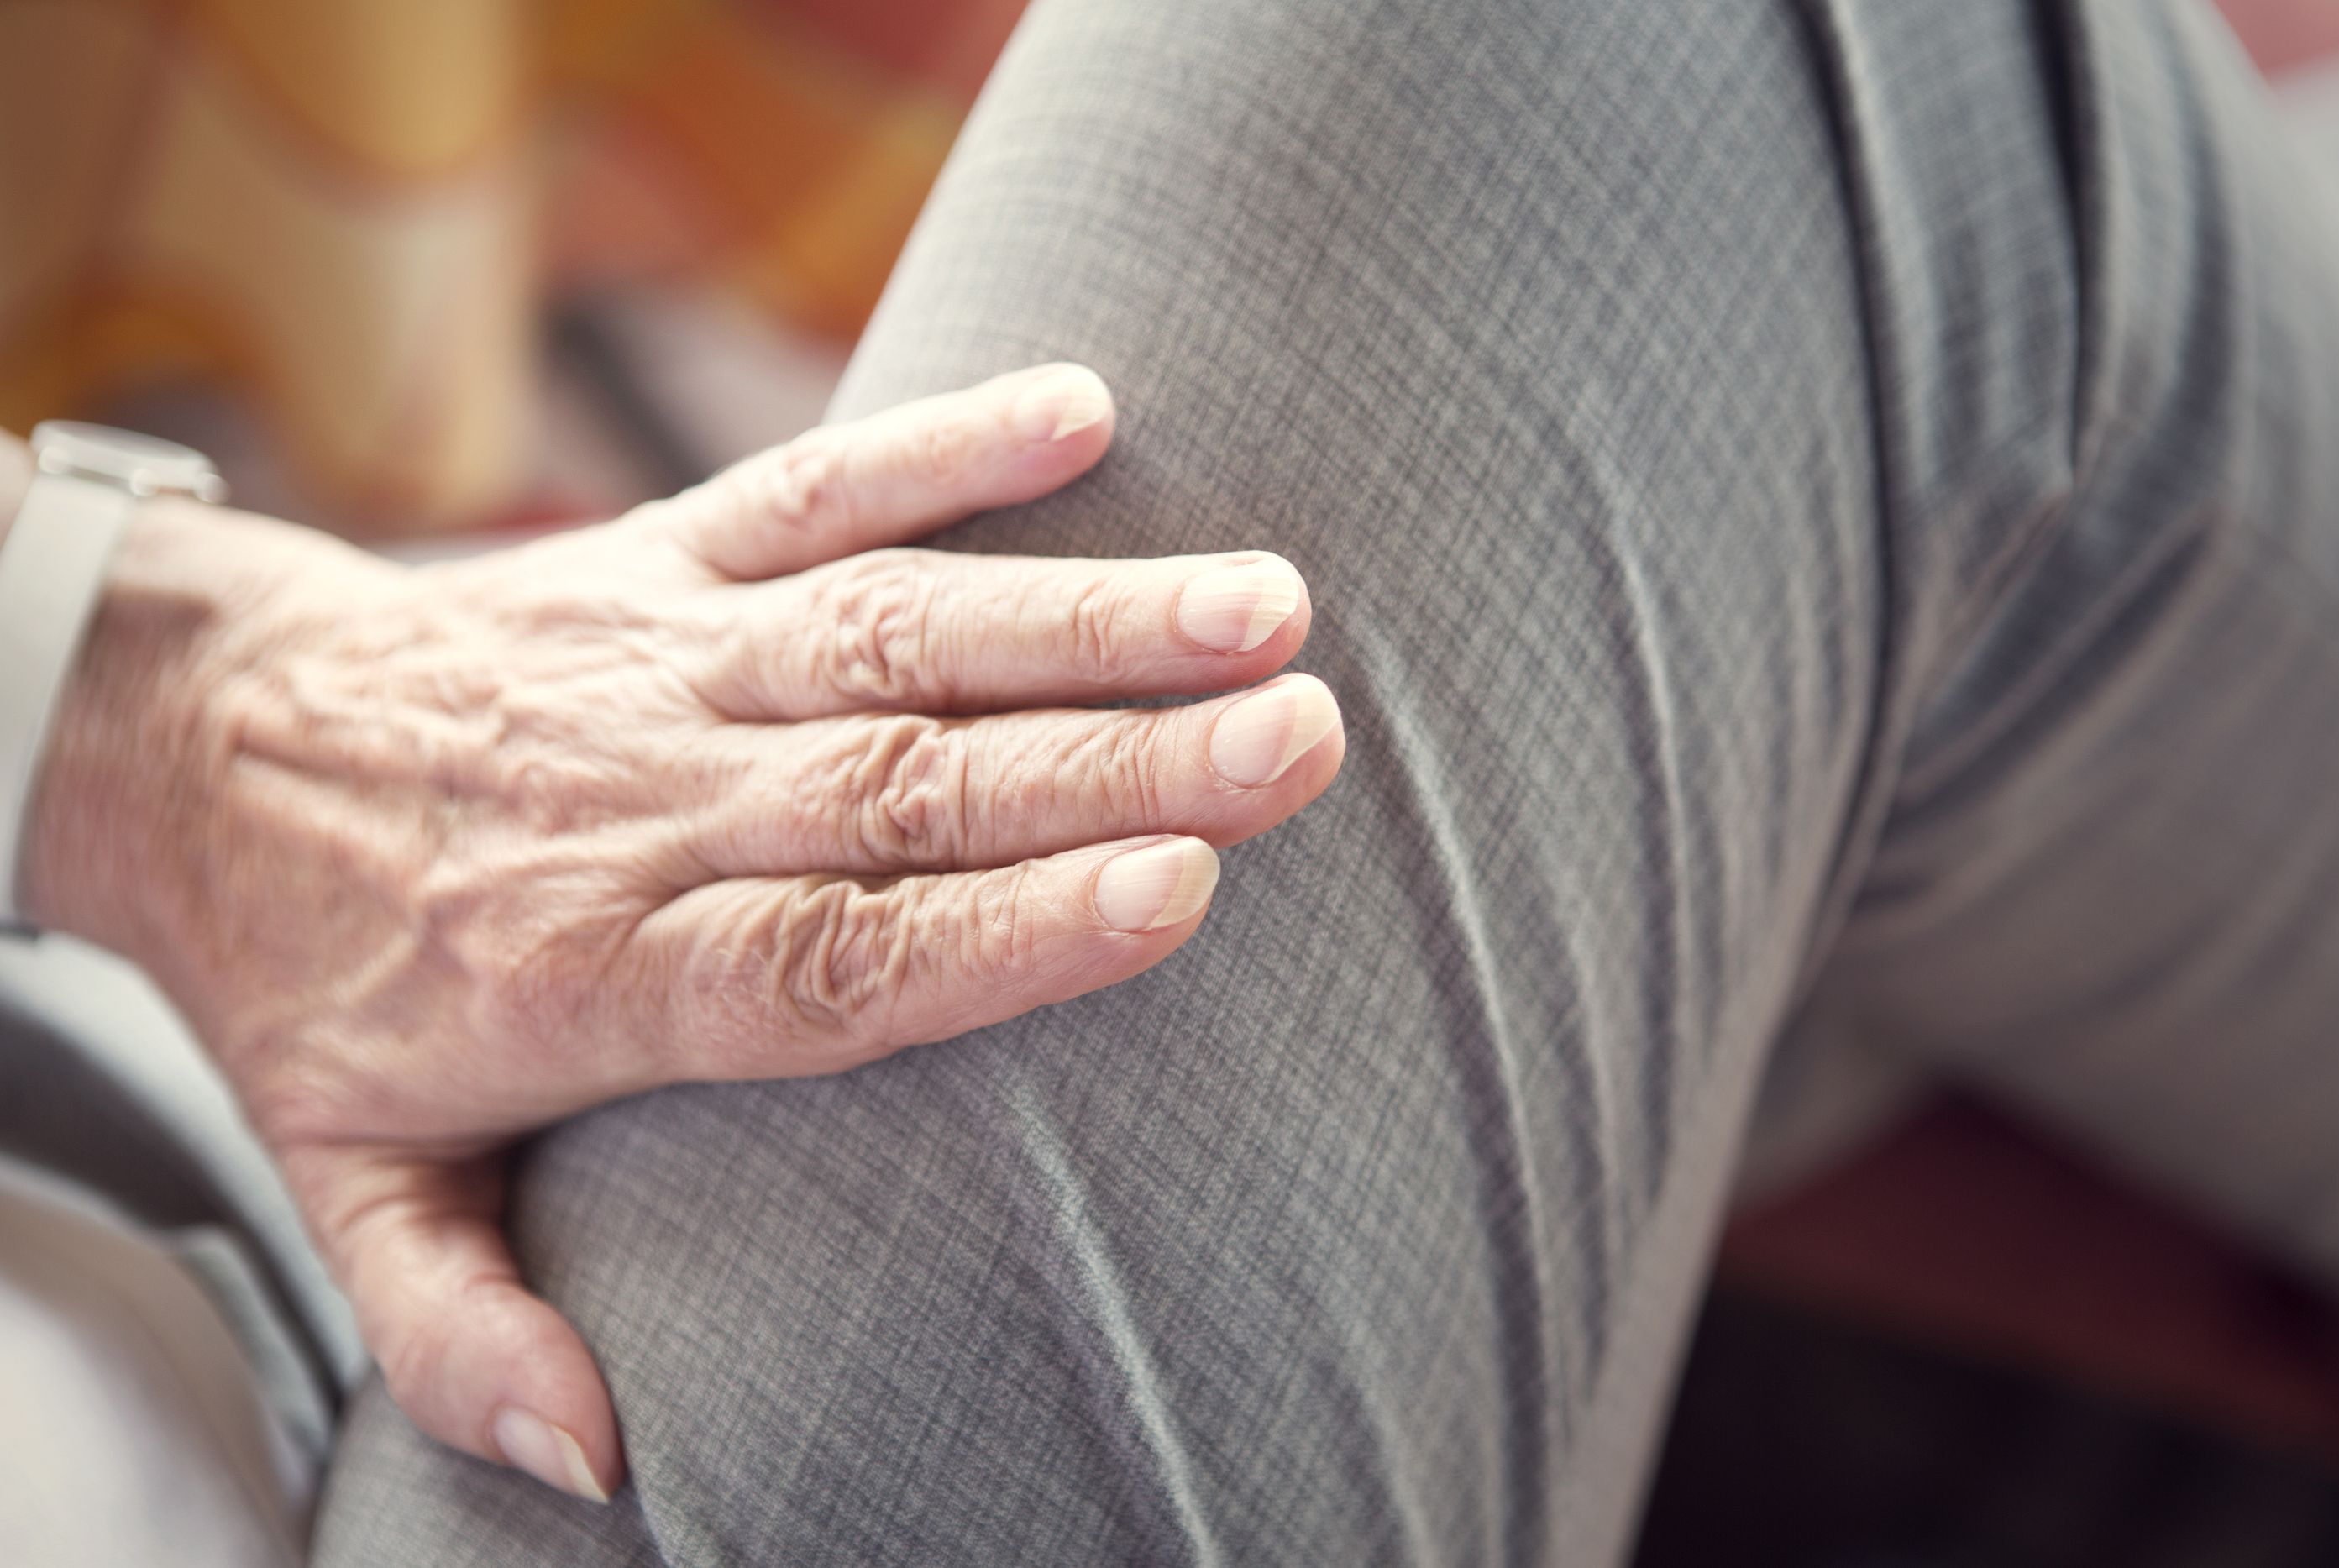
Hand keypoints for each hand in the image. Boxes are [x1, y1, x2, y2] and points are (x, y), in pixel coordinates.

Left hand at [20, 365, 1344, 1500]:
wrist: (200, 746)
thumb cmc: (322, 975)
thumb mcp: (342, 1181)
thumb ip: (456, 1327)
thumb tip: (598, 1463)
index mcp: (597, 969)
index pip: (831, 956)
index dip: (1008, 928)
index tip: (1178, 894)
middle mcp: (651, 800)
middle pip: (905, 784)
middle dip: (1115, 761)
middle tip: (1299, 741)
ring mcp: (667, 657)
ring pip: (894, 631)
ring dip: (1086, 613)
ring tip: (1266, 608)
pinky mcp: (664, 551)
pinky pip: (808, 486)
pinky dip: (943, 444)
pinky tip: (1087, 411)